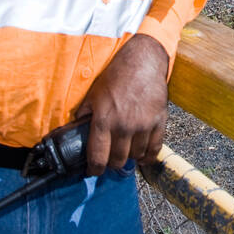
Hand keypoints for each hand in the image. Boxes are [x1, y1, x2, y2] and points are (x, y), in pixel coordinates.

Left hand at [76, 33, 168, 175]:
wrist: (143, 62)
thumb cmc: (117, 75)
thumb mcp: (94, 93)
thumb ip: (84, 114)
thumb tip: (74, 128)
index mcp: (103, 120)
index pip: (98, 156)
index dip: (94, 169)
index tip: (94, 171)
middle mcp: (123, 126)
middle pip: (118, 160)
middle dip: (112, 164)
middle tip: (109, 161)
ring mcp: (143, 125)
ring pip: (136, 156)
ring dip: (129, 158)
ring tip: (125, 154)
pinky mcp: (158, 122)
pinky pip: (155, 148)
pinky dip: (148, 157)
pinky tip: (143, 157)